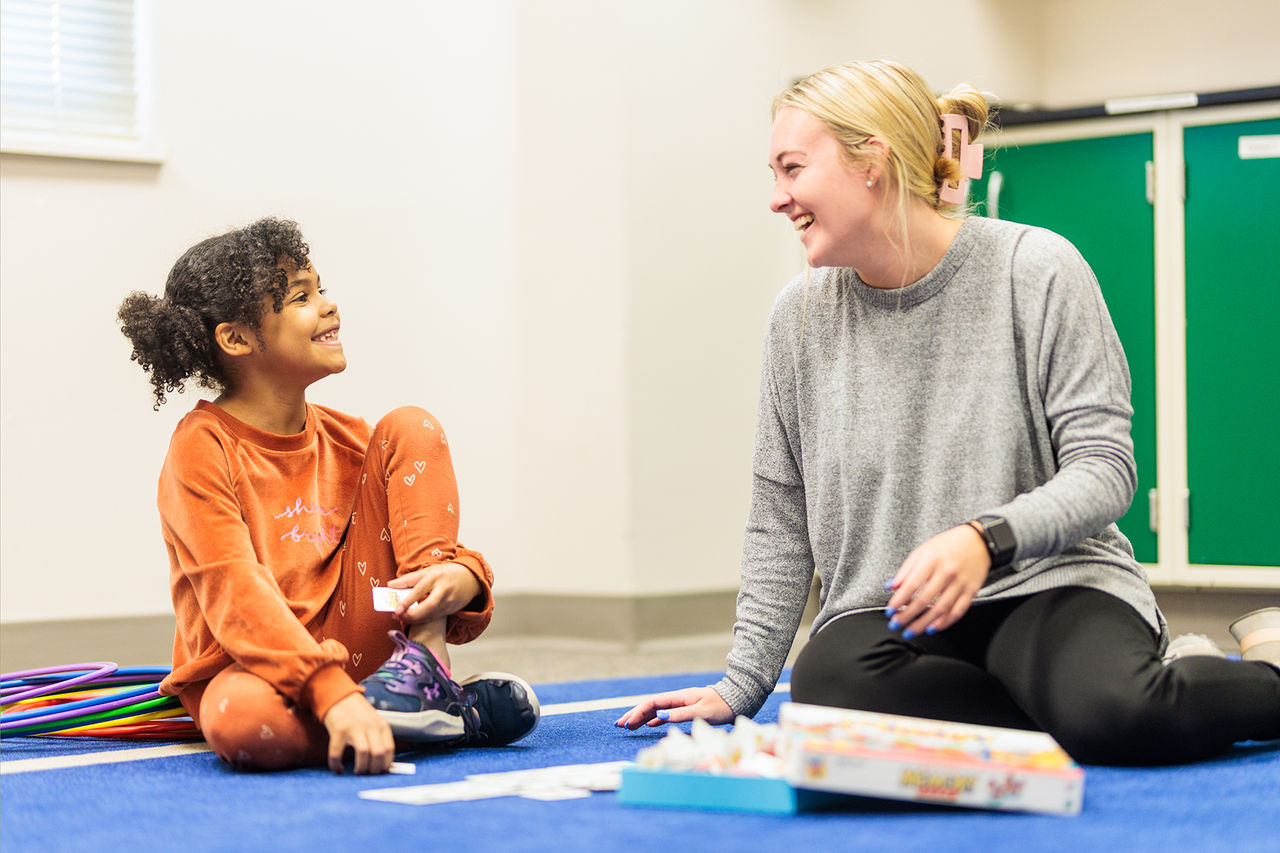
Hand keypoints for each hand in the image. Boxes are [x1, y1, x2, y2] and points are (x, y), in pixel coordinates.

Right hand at [322, 693, 394, 773]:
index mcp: (381, 726)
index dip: (385, 765)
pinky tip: (338, 769)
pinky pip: (337, 754)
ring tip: (357, 772)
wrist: (339, 696)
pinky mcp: (338, 731)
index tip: (379, 772)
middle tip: (368, 774)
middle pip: (378, 753)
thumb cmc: (358, 714)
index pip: (389, 750)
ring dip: (361, 768)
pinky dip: (336, 765)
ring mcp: (354, 728)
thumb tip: (383, 765)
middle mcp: (370, 726)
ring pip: (364, 753)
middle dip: (374, 769)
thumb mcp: (374, 723)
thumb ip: (379, 739)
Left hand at [390, 562, 481, 623]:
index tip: (396, 608)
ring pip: (431, 615)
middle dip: (412, 614)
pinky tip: (413, 618)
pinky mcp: (452, 609)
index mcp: (436, 576)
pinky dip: (423, 619)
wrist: (471, 578)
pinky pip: (435, 617)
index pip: (420, 589)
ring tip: (401, 617)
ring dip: (415, 618)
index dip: (408, 600)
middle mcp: (444, 589)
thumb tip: (391, 584)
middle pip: (428, 606)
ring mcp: (449, 601)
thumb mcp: (429, 570)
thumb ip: (410, 579)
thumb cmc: (447, 573)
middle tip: (398, 615)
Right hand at [614, 687, 733, 729]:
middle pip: (650, 706)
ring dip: (641, 718)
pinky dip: (653, 720)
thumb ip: (680, 714)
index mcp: (678, 697)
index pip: (652, 704)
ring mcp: (680, 705)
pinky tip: (648, 725)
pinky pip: (664, 715)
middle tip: (619, 724)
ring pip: (655, 710)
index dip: (638, 713)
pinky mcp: (685, 710)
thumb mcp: (701, 711)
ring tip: (628, 726)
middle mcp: (676, 700)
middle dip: (633, 714)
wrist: (735, 700)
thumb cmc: (720, 706)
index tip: (628, 724)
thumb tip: (660, 716)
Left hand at [885, 524, 990, 637]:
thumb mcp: (923, 550)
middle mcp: (947, 572)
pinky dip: (944, 622)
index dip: (899, 600)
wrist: (978, 541)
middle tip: (896, 624)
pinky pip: (957, 611)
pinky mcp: (971, 591)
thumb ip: (906, 570)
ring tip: (911, 631)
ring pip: (940, 609)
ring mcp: (960, 583)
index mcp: (932, 560)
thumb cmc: (948, 545)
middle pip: (924, 600)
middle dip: (907, 615)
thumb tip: (891, 586)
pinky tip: (933, 628)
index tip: (890, 610)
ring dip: (923, 623)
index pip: (912, 584)